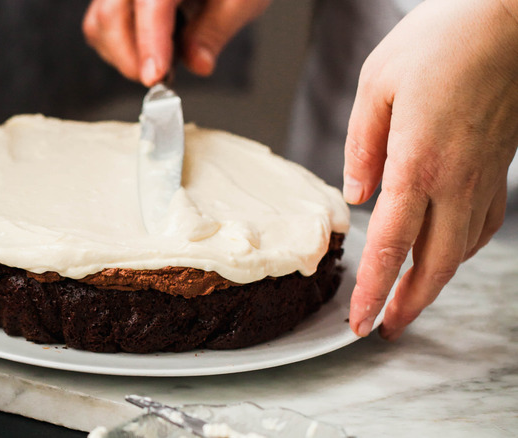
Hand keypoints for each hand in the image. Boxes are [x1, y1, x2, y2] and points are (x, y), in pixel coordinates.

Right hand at [82, 0, 270, 85]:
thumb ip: (215, 30)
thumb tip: (197, 63)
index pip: (151, 4)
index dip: (150, 44)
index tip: (156, 77)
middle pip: (110, 15)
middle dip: (131, 58)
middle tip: (161, 79)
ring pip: (99, 22)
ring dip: (123, 54)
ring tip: (162, 62)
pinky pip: (101, 22)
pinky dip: (119, 45)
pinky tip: (152, 49)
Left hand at [345, 0, 517, 339]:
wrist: (511, 16)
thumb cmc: (442, 40)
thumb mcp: (376, 83)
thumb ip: (361, 144)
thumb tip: (356, 193)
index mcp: (417, 162)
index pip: (391, 245)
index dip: (375, 291)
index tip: (360, 322)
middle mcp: (455, 179)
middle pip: (435, 263)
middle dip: (409, 304)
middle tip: (385, 329)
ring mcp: (484, 175)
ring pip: (462, 248)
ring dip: (434, 282)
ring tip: (411, 299)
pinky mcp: (499, 164)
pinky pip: (483, 223)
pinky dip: (461, 249)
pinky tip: (447, 250)